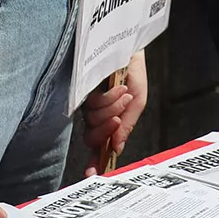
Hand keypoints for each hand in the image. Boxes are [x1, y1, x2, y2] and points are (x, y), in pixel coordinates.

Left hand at [83, 52, 147, 175]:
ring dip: (111, 110)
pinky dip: (108, 99)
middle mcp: (94, 112)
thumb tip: (116, 148)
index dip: (94, 161)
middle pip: (92, 137)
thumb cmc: (132, 69)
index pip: (98, 145)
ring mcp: (85, 100)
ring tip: (123, 93)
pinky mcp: (80, 87)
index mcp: (107, 119)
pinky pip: (91, 104)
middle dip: (107, 129)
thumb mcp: (138, 98)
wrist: (127, 43)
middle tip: (119, 118)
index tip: (92, 174)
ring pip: (92, 121)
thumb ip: (128, 123)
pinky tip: (118, 88)